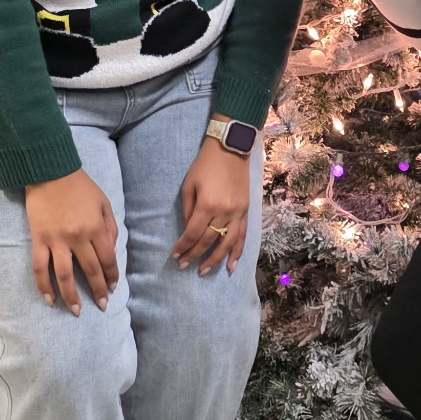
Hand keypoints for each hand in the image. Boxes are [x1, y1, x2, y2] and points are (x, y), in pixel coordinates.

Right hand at [25, 169, 119, 315]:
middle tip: (102, 305)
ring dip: (71, 296)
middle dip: (98, 290)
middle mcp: (78, 237)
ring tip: (77, 311)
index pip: (107, 259)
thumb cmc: (80, 186)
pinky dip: (43, 285)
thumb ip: (110, 227)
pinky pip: (39, 267)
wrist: (49, 171)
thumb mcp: (103, 202)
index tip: (113, 288)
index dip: (112, 276)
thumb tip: (112, 251)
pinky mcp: (38, 239)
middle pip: (90, 270)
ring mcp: (56, 240)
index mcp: (96, 227)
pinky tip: (49, 299)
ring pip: (64, 275)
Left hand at [174, 128, 253, 275]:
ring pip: (227, 243)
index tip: (174, 255)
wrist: (231, 149)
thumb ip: (188, 210)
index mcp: (208, 205)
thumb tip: (187, 231)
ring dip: (216, 259)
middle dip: (195, 255)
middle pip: (208, 240)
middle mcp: (225, 212)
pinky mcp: (246, 211)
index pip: (193, 233)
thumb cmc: (204, 164)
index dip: (183, 246)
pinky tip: (231, 265)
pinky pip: (243, 236)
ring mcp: (238, 212)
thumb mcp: (189, 185)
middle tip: (184, 266)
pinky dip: (237, 252)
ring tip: (205, 271)